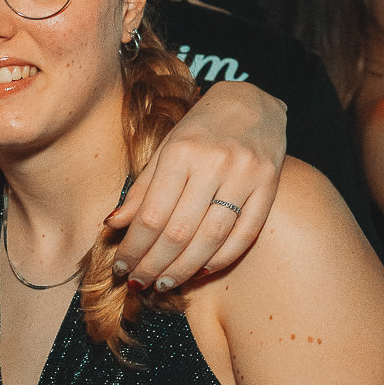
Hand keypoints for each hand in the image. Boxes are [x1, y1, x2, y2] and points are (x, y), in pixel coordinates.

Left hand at [107, 80, 285, 289]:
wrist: (253, 101)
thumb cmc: (201, 127)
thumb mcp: (165, 149)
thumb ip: (142, 188)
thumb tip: (113, 225)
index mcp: (181, 151)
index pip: (151, 215)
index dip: (133, 248)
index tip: (120, 267)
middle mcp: (215, 163)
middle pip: (179, 232)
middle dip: (154, 265)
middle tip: (138, 283)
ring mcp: (245, 175)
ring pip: (211, 239)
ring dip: (183, 269)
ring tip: (163, 284)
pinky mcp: (270, 185)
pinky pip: (245, 234)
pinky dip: (221, 259)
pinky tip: (200, 272)